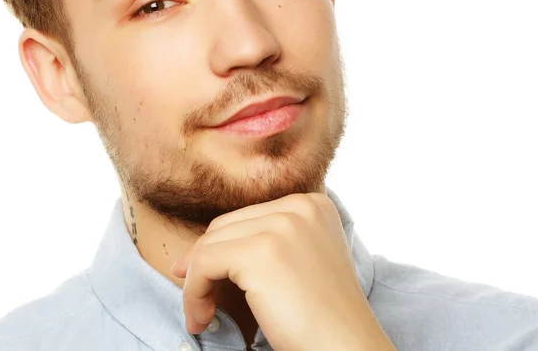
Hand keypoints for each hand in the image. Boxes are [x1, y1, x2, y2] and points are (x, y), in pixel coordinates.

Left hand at [170, 192, 394, 350]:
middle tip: (199, 298)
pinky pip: (204, 264)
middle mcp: (299, 207)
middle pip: (226, 226)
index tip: (206, 279)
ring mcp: (281, 226)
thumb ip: (266, 243)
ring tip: (202, 315)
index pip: (248, 218)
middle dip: (203, 262)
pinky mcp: (260, 252)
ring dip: (197, 281)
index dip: (222, 249)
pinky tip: (202, 318)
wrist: (347, 350)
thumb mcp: (300, 262)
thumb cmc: (322, 318)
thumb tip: (201, 248)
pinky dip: (194, 292)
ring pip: (210, 244)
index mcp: (313, 205)